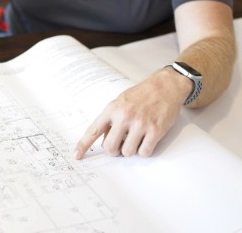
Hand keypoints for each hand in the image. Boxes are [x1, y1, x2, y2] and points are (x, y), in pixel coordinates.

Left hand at [73, 69, 189, 158]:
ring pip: (127, 152)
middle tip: (119, 146)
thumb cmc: (142, 94)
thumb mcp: (120, 101)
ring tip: (136, 138)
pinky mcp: (155, 130)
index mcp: (112, 109)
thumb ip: (111, 119)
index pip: (93, 130)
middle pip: (110, 147)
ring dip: (131, 150)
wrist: (165, 86)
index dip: (83, 145)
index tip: (76, 155)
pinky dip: (144, 150)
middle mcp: (124, 117)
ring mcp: (140, 124)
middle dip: (114, 151)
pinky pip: (144, 152)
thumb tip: (104, 139)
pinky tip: (147, 140)